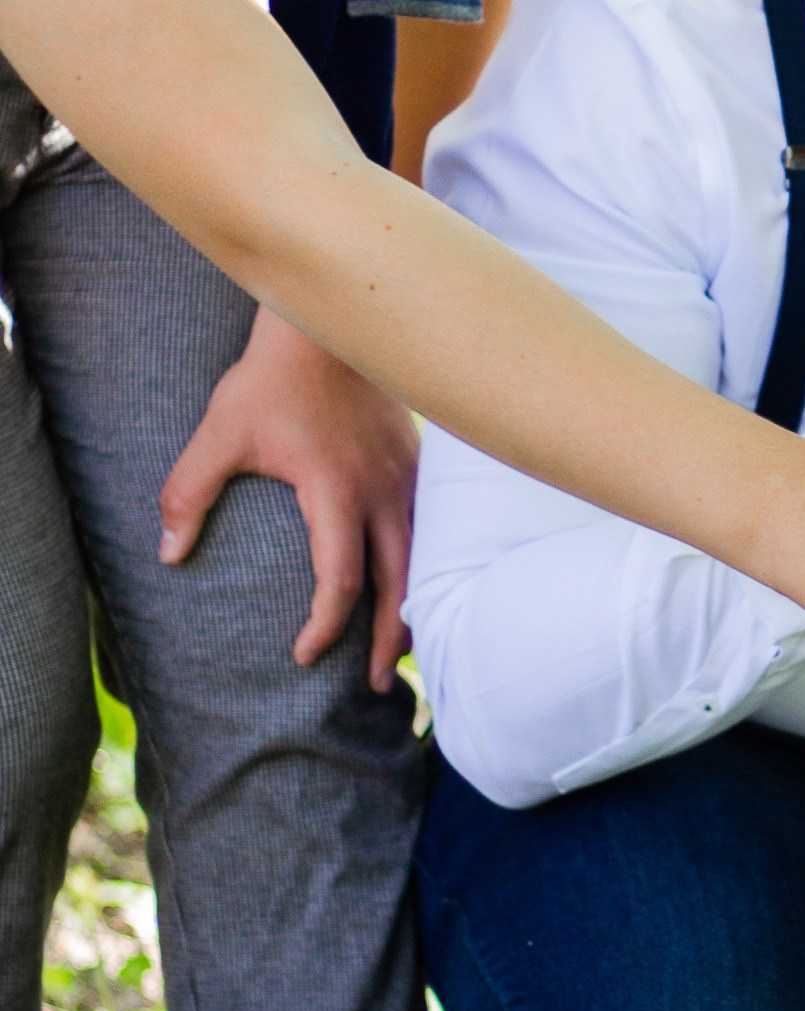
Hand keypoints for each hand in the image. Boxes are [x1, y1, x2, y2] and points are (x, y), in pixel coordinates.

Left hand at [158, 308, 418, 689]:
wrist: (330, 323)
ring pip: (424, 559)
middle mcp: (383, 491)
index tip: (305, 655)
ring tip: (403, 648)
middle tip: (380, 687)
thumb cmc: (270, 379)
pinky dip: (424, 567)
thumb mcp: (218, 433)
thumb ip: (188, 494)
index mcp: (336, 492)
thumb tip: (167, 554)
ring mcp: (408, 477)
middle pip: (399, 585)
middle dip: (390, 641)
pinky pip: (431, 529)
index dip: (325, 627)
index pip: (341, 581)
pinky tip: (415, 585)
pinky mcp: (417, 463)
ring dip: (414, 608)